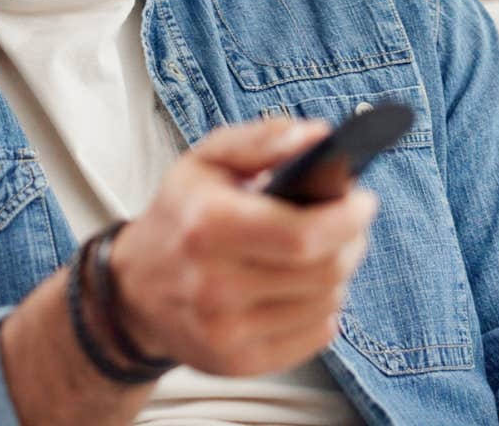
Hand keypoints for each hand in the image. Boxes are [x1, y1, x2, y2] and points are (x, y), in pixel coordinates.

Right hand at [109, 117, 377, 376]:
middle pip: (324, 272)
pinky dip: (322, 310)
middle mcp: (214, 285)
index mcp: (208, 226)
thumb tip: (320, 137)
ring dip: (337, 276)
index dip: (348, 218)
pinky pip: (315, 338)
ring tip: (321, 255)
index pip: (304, 234)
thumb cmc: (181, 216)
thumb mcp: (207, 161)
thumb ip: (262, 139)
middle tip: (350, 225)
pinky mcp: (238, 363)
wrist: (134, 290)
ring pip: (325, 304)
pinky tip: (303, 290)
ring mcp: (225, 331)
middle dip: (351, 243)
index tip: (364, 201)